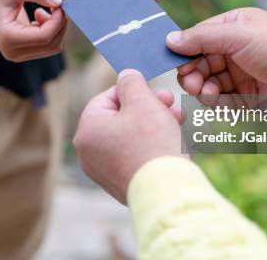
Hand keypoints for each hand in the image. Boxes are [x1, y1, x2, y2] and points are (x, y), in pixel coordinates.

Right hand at [0, 0, 66, 61]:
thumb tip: (59, 1)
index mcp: (8, 38)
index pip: (44, 36)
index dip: (57, 20)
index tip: (58, 4)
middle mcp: (13, 52)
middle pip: (52, 44)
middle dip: (59, 24)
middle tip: (55, 5)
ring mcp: (19, 56)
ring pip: (53, 46)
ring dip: (56, 27)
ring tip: (41, 10)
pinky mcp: (25, 53)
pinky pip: (48, 45)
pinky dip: (51, 30)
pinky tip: (39, 17)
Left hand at [73, 69, 182, 203]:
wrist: (167, 191)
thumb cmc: (152, 143)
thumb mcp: (142, 101)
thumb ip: (131, 82)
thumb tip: (126, 74)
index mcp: (88, 129)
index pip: (107, 97)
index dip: (133, 90)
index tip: (155, 89)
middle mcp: (89, 152)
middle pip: (120, 117)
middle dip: (148, 106)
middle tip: (171, 101)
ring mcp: (103, 170)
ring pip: (129, 135)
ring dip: (154, 123)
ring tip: (178, 118)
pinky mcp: (120, 183)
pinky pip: (134, 155)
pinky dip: (150, 145)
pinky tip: (172, 139)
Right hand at [166, 8, 266, 94]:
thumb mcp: (238, 34)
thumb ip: (201, 38)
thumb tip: (169, 40)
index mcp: (234, 27)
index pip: (198, 37)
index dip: (185, 50)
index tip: (176, 61)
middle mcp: (234, 49)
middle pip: (198, 62)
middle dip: (191, 72)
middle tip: (191, 82)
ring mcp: (239, 74)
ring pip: (206, 82)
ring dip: (201, 88)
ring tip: (206, 92)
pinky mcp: (245, 97)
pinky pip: (219, 100)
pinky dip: (215, 102)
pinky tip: (217, 101)